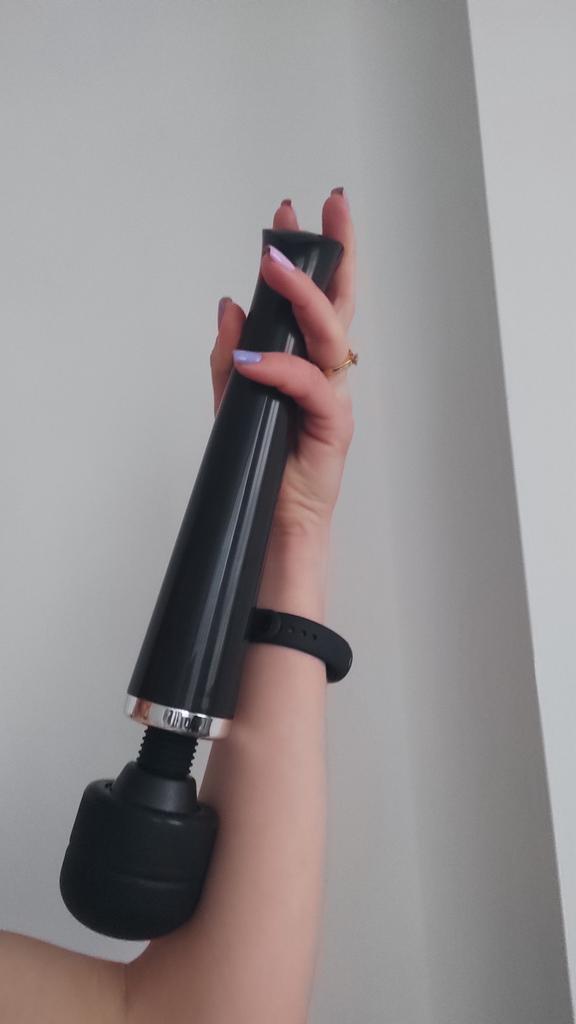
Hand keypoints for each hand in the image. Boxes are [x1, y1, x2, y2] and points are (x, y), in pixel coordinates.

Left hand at [209, 189, 356, 542]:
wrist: (275, 523)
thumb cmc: (263, 465)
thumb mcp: (235, 401)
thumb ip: (231, 355)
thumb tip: (229, 306)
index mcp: (307, 365)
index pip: (314, 300)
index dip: (311, 257)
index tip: (294, 215)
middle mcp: (325, 374)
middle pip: (339, 303)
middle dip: (335, 251)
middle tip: (323, 208)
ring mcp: (332, 396)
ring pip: (329, 334)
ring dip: (302, 296)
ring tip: (273, 264)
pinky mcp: (332, 425)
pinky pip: (308, 386)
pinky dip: (279, 370)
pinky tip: (252, 360)